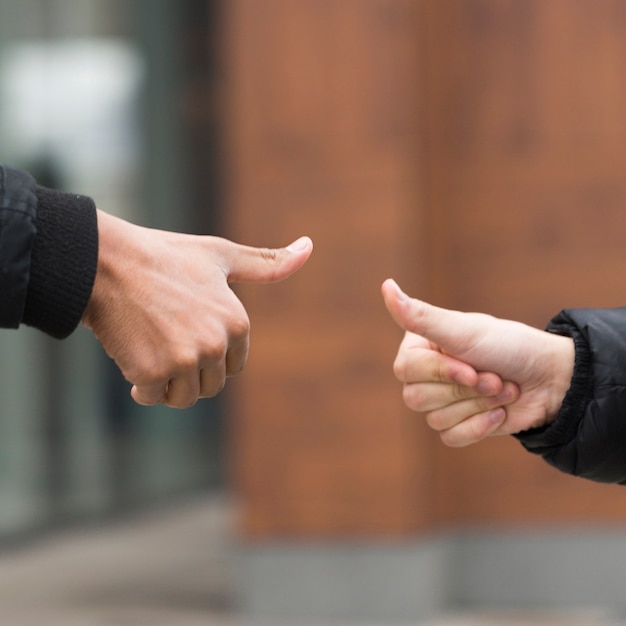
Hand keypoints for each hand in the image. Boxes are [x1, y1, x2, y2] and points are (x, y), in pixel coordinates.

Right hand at [83, 210, 312, 407]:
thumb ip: (267, 263)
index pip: (234, 365)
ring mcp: (185, 360)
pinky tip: (133, 357)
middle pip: (211, 385)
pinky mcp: (153, 373)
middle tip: (165, 337)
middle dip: (190, 372)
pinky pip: (153, 398)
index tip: (188, 328)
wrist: (108, 262)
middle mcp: (217, 344)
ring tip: (151, 348)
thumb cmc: (165, 257)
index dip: (210, 353)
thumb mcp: (221, 255)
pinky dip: (142, 387)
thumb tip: (309, 246)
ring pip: (185, 397)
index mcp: (237, 323)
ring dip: (168, 383)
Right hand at [381, 279, 574, 446]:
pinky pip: (450, 438)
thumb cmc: (508, 346)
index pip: (405, 370)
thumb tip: (385, 286)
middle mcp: (425, 374)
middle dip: (463, 391)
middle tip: (493, 375)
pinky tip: (498, 413)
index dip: (440, 372)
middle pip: (415, 399)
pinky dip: (479, 427)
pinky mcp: (457, 426)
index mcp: (420, 347)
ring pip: (434, 420)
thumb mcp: (463, 331)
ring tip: (501, 389)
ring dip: (477, 405)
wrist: (551, 379)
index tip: (471, 365)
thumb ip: (421, 315)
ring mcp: (440, 402)